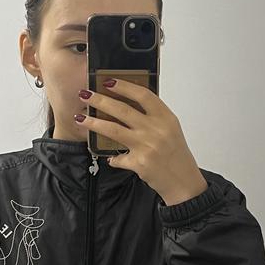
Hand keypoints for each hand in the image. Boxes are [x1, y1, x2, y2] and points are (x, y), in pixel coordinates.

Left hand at [75, 78, 208, 205]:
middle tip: (85, 95)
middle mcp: (156, 130)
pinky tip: (107, 156)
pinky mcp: (139, 162)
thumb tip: (127, 105)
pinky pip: (117, 157)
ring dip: (93, 123)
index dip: (124, 86)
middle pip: (122, 109)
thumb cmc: (177, 155)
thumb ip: (153, 117)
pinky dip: (111, 157)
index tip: (108, 82)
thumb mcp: (171, 130)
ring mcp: (147, 146)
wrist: (184, 182)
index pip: (143, 95)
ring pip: (113, 129)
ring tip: (80, 118)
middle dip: (100, 100)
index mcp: (166, 118)